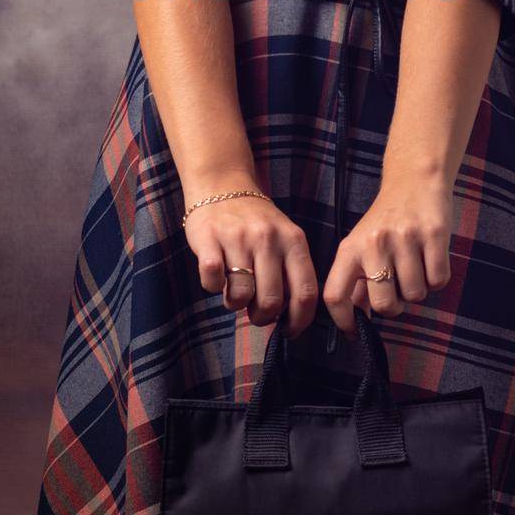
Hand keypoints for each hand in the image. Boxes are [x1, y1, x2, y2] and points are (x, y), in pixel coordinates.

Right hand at [183, 194, 318, 338]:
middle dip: (263, 317)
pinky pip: (212, 282)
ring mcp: (237, 238)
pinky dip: (213, 287)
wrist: (221, 184)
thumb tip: (292, 317)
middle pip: (271, 301)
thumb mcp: (285, 237)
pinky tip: (217, 277)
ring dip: (236, 304)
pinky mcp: (209, 239)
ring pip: (240, 296)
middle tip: (256, 313)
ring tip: (235, 292)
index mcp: (293, 240)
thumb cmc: (257, 222)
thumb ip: (292, 271)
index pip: (305, 292)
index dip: (299, 320)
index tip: (290, 330)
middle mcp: (268, 238)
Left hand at [322, 174, 453, 338]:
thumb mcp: (361, 245)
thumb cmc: (386, 220)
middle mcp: (375, 243)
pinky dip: (437, 278)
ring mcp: (405, 238)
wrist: (414, 180)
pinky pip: (438, 281)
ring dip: (418, 288)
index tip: (356, 332)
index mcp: (351, 248)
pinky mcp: (434, 234)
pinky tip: (430, 258)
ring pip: (415, 295)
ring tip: (415, 265)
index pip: (336, 294)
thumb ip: (357, 281)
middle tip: (397, 287)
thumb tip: (356, 320)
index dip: (344, 321)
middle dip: (395, 306)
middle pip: (384, 305)